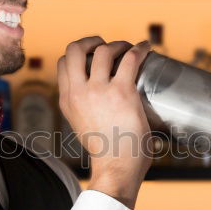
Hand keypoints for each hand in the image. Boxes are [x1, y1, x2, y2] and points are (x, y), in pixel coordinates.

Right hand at [57, 37, 152, 208]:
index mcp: (67, 101)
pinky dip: (140, 49)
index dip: (79, 53)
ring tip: (129, 49)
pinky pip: (130, 58)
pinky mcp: (122, 91)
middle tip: (106, 46)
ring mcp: (99, 90)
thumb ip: (86, 111)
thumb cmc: (106, 153)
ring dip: (118, 44)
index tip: (93, 55)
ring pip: (103, 50)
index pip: (63, 63)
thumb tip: (102, 104)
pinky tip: (146, 48)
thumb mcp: (83, 127)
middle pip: (75, 49)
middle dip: (91, 40)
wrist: (115, 168)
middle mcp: (79, 92)